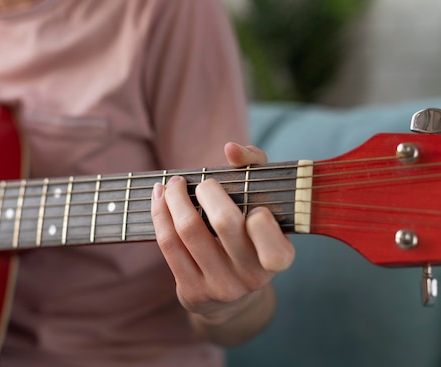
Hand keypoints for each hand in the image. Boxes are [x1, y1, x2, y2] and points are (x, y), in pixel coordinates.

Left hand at [150, 142, 294, 345]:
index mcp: (279, 257)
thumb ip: (255, 166)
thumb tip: (231, 148)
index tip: (251, 206)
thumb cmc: (250, 233)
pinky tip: (160, 197)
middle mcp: (253, 276)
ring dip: (174, 198)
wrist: (233, 292)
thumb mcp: (264, 202)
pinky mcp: (192, 291)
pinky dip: (160, 214)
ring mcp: (221, 287)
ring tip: (174, 184)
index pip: (269, 233)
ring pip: (188, 231)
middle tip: (203, 183)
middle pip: (224, 222)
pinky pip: (168, 244)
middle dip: (208, 191)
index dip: (259, 217)